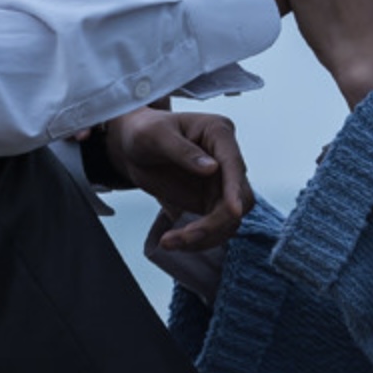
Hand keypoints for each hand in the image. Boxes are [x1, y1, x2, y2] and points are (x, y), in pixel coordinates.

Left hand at [104, 106, 252, 249]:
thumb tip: (212, 168)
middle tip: (185, 237)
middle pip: (239, 197)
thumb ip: (182, 150)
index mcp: (219, 133)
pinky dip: (198, 239)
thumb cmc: (144, 131)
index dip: (235, 189)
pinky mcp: (210, 201)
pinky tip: (174, 241)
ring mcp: (221, 182)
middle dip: (216, 222)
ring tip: (170, 242)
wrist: (132, 148)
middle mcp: (226, 159)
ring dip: (205, 236)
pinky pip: (215, 226)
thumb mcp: (155, 135)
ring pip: (229, 218)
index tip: (232, 211)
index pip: (234, 164)